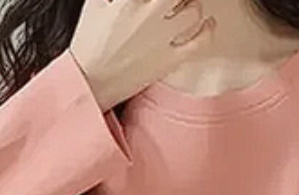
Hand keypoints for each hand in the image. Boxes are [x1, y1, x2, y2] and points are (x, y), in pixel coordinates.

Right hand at [69, 0, 216, 110]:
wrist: (91, 83)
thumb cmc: (90, 44)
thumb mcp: (95, 3)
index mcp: (128, 0)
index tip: (153, 0)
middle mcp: (149, 15)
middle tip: (171, 4)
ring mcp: (161, 39)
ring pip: (194, 10)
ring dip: (192, 5)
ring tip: (186, 7)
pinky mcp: (169, 60)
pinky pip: (200, 42)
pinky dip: (208, 29)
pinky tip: (206, 24)